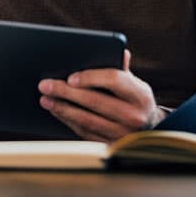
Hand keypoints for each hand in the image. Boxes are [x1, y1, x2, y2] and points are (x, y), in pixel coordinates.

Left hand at [37, 50, 165, 141]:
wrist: (150, 131)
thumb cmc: (135, 100)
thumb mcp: (135, 83)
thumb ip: (122, 68)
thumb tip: (120, 50)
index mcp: (139, 94)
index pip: (114, 79)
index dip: (91, 77)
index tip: (70, 77)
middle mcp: (134, 116)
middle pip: (95, 101)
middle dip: (66, 92)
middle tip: (45, 85)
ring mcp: (122, 133)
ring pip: (87, 120)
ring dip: (63, 109)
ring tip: (45, 100)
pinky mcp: (111, 146)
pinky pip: (86, 133)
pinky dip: (69, 121)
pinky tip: (57, 112)